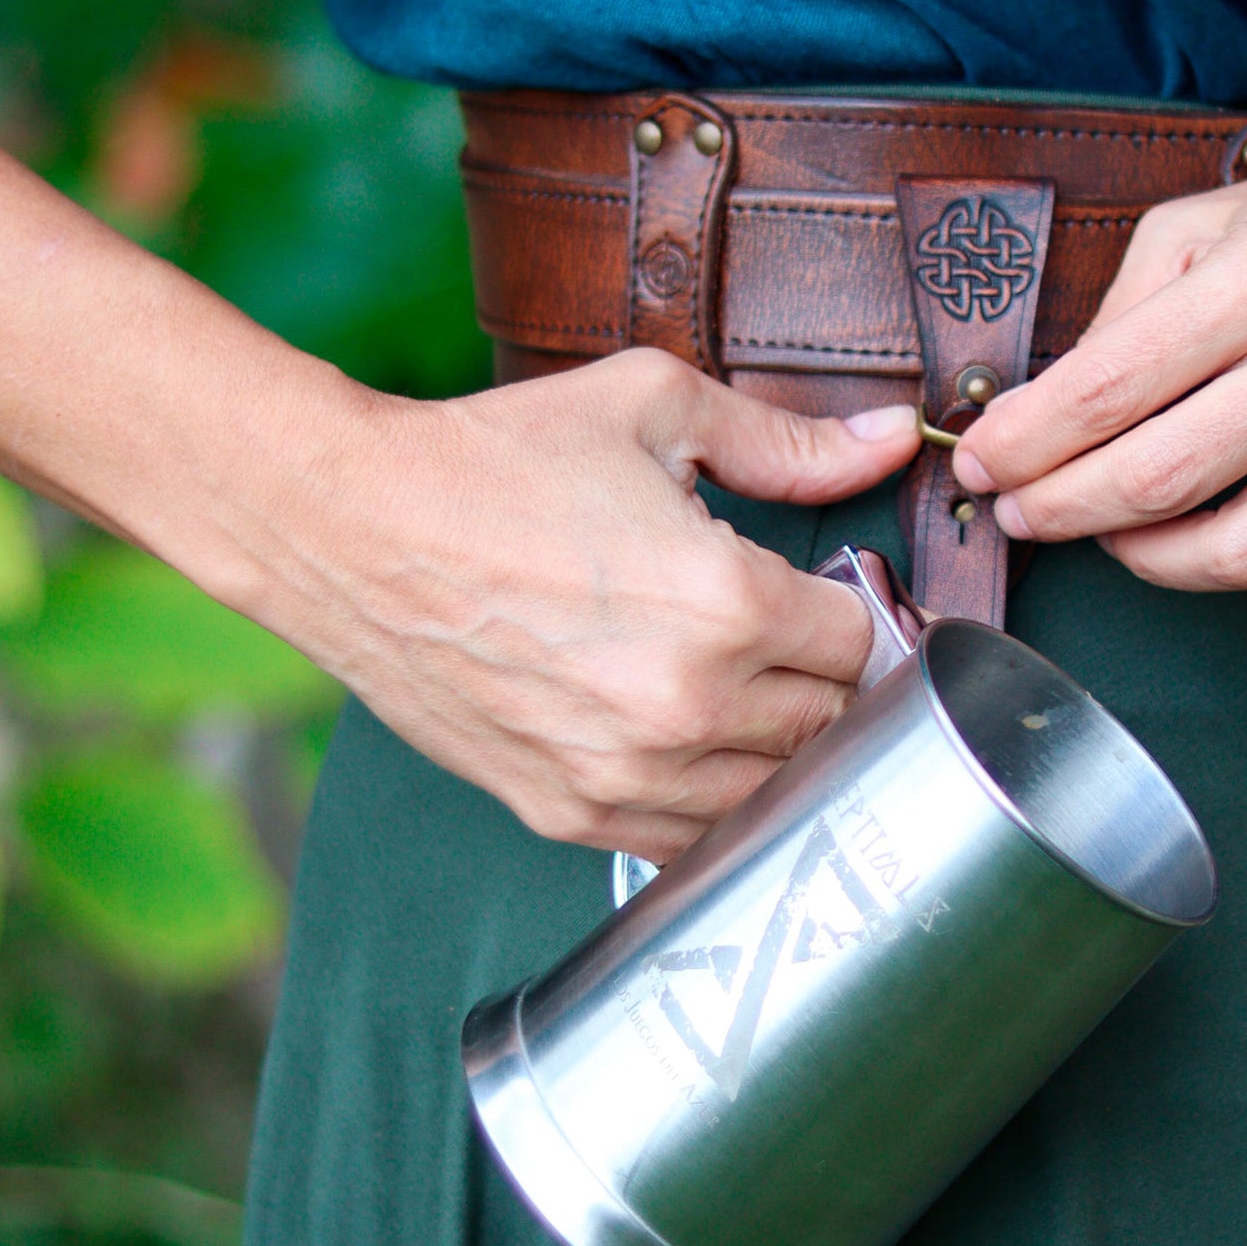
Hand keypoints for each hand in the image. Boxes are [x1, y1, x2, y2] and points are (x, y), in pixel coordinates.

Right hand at [260, 354, 917, 858]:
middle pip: (830, 724)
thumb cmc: (495, 461)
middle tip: (781, 635)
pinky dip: (704, 796)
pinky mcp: (568, 811)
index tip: (825, 593)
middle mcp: (687, 706)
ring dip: (770, 744)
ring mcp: (626, 773)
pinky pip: (690, 837)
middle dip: (818, 677)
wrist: (350, 528)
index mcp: (727, 605)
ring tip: (731, 684)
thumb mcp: (654, 408)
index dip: (853, 610)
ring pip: (770, 792)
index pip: (861, 642)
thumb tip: (895, 437)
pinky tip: (680, 738)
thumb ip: (788, 440)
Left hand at [952, 4, 1246, 624]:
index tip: (978, 465)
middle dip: (1062, 511)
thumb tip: (1043, 408)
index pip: (1109, 386)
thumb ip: (1126, 306)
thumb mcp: (1219, 219)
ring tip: (1121, 535)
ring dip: (1156, 562)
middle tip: (1022, 515)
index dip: (1024, 443)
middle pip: (1162, 480)